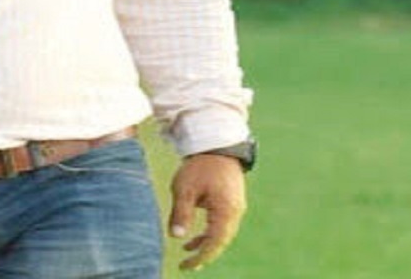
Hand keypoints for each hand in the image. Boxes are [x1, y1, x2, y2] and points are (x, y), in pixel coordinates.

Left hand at [168, 153, 246, 271]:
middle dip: (204, 254)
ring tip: (187, 250)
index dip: (200, 257)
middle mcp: (235, 212)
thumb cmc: (200, 166)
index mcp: (225, 210)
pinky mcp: (232, 202)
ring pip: (222, 234)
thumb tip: (175, 237)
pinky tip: (194, 236)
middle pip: (221, 242)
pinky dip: (209, 232)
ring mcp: (235, 207)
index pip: (214, 243)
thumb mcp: (184, 188)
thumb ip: (181, 213)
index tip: (185, 265)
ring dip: (206, 243)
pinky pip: (222, 224)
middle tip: (186, 265)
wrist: (217, 145)